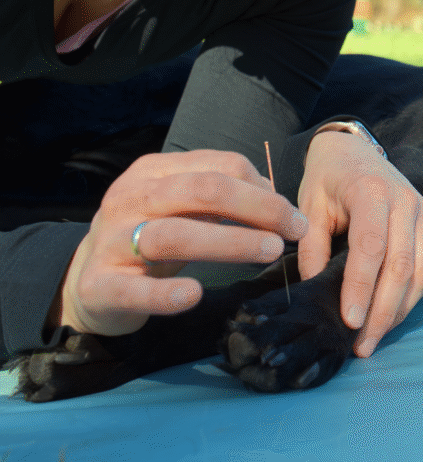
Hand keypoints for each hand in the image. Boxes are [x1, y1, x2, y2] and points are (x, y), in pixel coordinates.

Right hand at [55, 150, 307, 336]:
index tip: (293, 215)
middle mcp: (130, 198)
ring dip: (229, 242)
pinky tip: (195, 294)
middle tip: (294, 231)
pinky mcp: (99, 285)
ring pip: (173, 235)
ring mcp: (110, 241)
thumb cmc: (150, 238)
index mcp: (154, 172)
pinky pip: (133, 289)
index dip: (263, 188)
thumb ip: (222, 199)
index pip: (219, 167)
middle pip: (202, 191)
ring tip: (269, 251)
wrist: (88, 281)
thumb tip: (278, 200)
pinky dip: (166, 293)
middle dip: (258, 208)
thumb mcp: (182, 208)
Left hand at [298, 130, 422, 357]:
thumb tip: (313, 291)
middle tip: (362, 345)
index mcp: (372, 193)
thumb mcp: (308, 205)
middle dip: (383, 311)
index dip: (362, 286)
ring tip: (375, 337)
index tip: (349, 321)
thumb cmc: (328, 179)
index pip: (372, 247)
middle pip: (402, 266)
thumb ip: (310, 247)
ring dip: (399, 310)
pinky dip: (414, 297)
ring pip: (422, 272)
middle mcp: (405, 202)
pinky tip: (392, 315)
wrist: (354, 150)